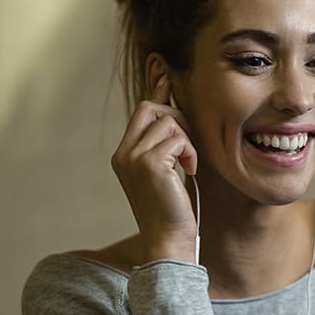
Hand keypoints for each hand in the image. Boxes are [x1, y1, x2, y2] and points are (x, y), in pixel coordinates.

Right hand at [111, 76, 198, 262]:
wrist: (168, 239)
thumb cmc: (173, 209)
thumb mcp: (166, 171)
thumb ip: (165, 144)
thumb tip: (175, 113)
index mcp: (124, 154)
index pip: (141, 111)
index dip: (157, 92)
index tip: (166, 75)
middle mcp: (123, 153)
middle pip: (149, 107)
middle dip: (176, 117)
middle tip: (188, 145)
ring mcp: (133, 157)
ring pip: (168, 121)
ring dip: (187, 140)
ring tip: (189, 164)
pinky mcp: (149, 163)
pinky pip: (178, 138)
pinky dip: (190, 152)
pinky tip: (190, 171)